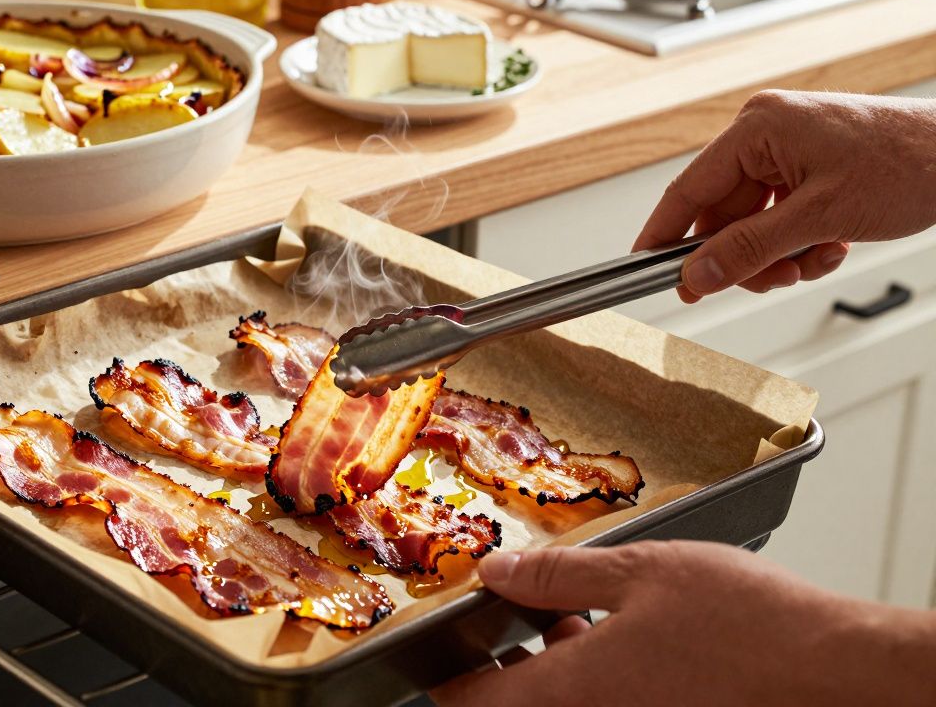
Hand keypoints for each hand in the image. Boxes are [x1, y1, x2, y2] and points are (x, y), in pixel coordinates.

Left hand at [433, 541, 935, 706]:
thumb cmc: (746, 624)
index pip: (477, 702)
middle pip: (519, 703)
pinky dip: (592, 672)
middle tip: (497, 616)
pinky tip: (611, 629)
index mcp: (573, 690)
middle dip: (501, 663)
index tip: (437, 649)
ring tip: (558, 610)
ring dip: (549, 664)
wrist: (829, 670)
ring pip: (564, 701)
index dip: (448, 677)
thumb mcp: (638, 572)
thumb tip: (496, 572)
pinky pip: (604, 702)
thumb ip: (557, 576)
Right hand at [634, 91, 935, 301]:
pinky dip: (799, 245)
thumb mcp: (820, 217)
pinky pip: (778, 220)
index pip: (689, 190)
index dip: (664, 235)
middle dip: (748, 256)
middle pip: (722, 216)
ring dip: (778, 256)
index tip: (643, 269)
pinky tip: (830, 246)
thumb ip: (751, 250)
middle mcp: (766, 135)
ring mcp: (787, 152)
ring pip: (751, 225)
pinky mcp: (807, 170)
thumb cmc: (911, 163)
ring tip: (814, 259)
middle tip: (769, 279)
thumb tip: (698, 275)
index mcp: (758, 128)